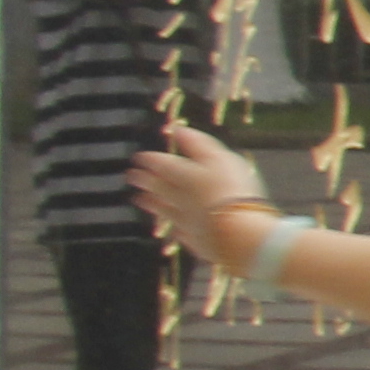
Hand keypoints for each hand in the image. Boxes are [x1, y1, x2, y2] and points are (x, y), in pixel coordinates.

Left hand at [129, 121, 270, 260]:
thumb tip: (177, 129)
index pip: (162, 165)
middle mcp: (179, 198)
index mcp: (184, 176)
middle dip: (144, 181)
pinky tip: (174, 229)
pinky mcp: (196, 240)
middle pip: (158, 187)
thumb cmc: (233, 190)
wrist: (238, 233)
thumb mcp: (220, 158)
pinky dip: (175, 229)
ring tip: (139, 200)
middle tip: (131, 177)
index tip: (138, 157)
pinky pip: (181, 233)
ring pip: (164, 210)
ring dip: (151, 204)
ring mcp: (186, 221)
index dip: (150, 159)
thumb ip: (198, 144)